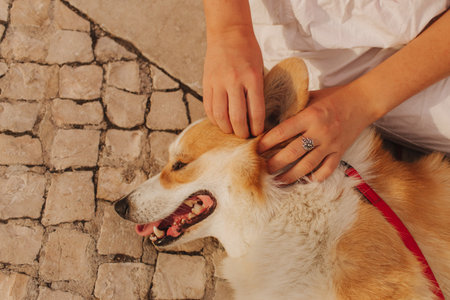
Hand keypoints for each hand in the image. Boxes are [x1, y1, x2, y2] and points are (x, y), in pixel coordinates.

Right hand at [203, 27, 264, 137]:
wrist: (228, 33)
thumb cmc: (248, 51)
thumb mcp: (259, 69)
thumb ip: (257, 91)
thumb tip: (255, 117)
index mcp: (252, 78)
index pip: (256, 111)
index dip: (257, 127)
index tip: (258, 133)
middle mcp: (234, 81)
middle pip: (237, 118)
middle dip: (242, 133)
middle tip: (245, 136)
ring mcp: (218, 83)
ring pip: (220, 116)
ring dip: (227, 129)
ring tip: (232, 131)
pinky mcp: (206, 83)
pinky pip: (209, 108)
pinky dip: (214, 119)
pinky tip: (221, 122)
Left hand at [258, 84, 373, 182]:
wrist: (363, 101)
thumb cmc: (334, 97)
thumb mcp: (311, 96)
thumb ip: (293, 106)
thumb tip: (270, 114)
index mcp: (310, 116)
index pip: (283, 132)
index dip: (267, 142)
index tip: (256, 149)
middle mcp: (319, 131)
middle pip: (292, 152)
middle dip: (275, 163)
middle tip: (263, 169)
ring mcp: (331, 144)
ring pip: (307, 165)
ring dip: (290, 175)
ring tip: (278, 181)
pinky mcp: (340, 152)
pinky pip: (327, 170)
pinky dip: (315, 178)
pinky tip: (304, 180)